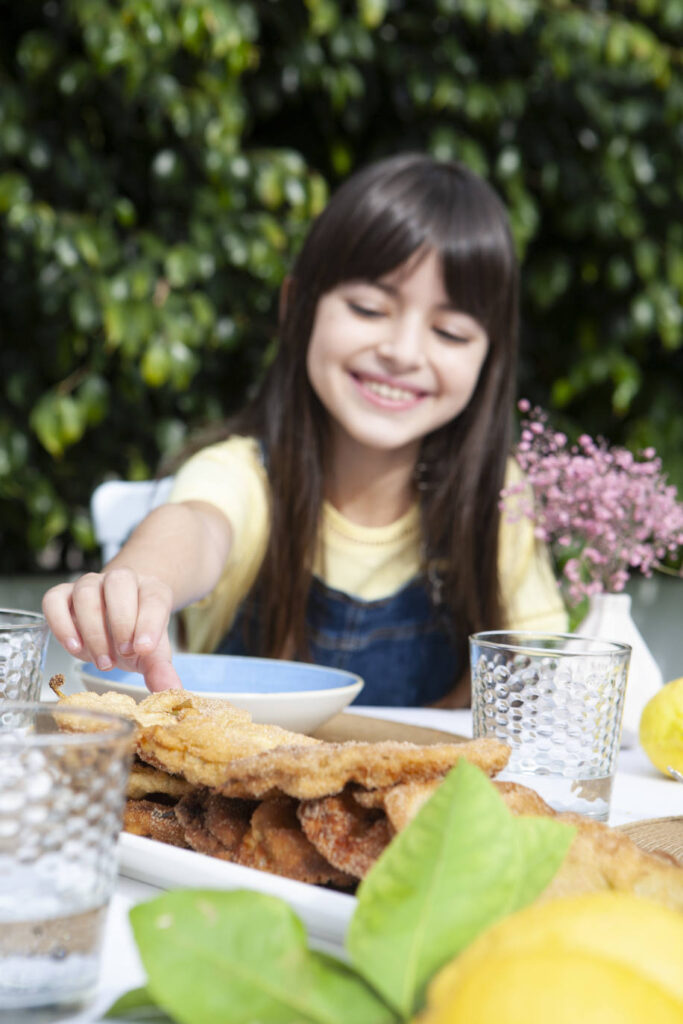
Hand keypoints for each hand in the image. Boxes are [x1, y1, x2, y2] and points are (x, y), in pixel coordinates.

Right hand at [42, 568, 181, 691]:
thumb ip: (160, 669)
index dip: (149, 622)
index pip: (154, 597)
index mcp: (150, 589)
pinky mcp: (62, 595)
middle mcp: (120, 580)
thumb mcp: (151, 654)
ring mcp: (89, 584)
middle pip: (118, 583)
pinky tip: (74, 647)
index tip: (144, 649)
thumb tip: (171, 690)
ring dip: (93, 629)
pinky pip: (54, 600)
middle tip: (124, 654)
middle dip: (121, 622)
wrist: (115, 629)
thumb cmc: (135, 637)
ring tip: (103, 662)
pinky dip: (61, 623)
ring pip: (86, 591)